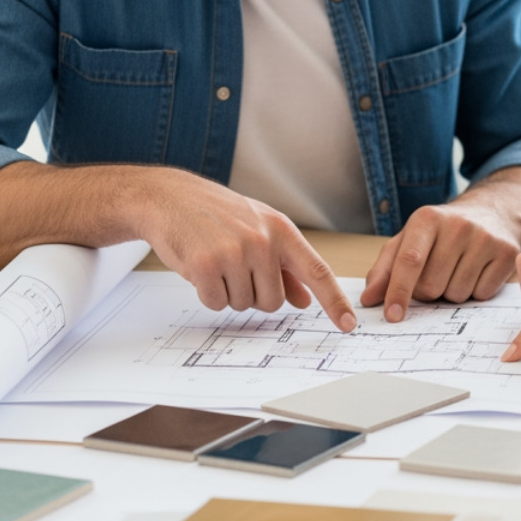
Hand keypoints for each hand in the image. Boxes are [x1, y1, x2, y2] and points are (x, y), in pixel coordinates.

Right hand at [132, 169, 357, 329]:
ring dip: (228, 292)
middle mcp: (263, 241)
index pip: (317, 271)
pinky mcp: (206, 265)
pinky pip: (216, 303)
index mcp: (282, 231)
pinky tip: (201, 267)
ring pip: (243, 305)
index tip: (348, 323)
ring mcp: (235, 253)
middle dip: (253, 294)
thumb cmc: (219, 215)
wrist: (171, 198)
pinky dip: (207, 293)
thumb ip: (285, 267)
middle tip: (235, 267)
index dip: (334, 300)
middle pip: (272, 302)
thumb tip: (304, 300)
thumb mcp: (260, 230)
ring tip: (217, 261)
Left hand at [359, 197, 520, 321]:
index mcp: (427, 218)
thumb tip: (368, 299)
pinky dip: (475, 291)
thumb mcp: (410, 239)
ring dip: (451, 292)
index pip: (409, 261)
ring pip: (456, 294)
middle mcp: (457, 225)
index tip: (392, 316)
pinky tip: (476, 271)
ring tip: (457, 269)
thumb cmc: (443, 232)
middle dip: (428, 292)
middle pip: (432, 286)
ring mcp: (485, 238)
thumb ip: (385, 268)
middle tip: (435, 275)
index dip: (398, 292)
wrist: (492, 212)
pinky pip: (481, 295)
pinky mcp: (507, 253)